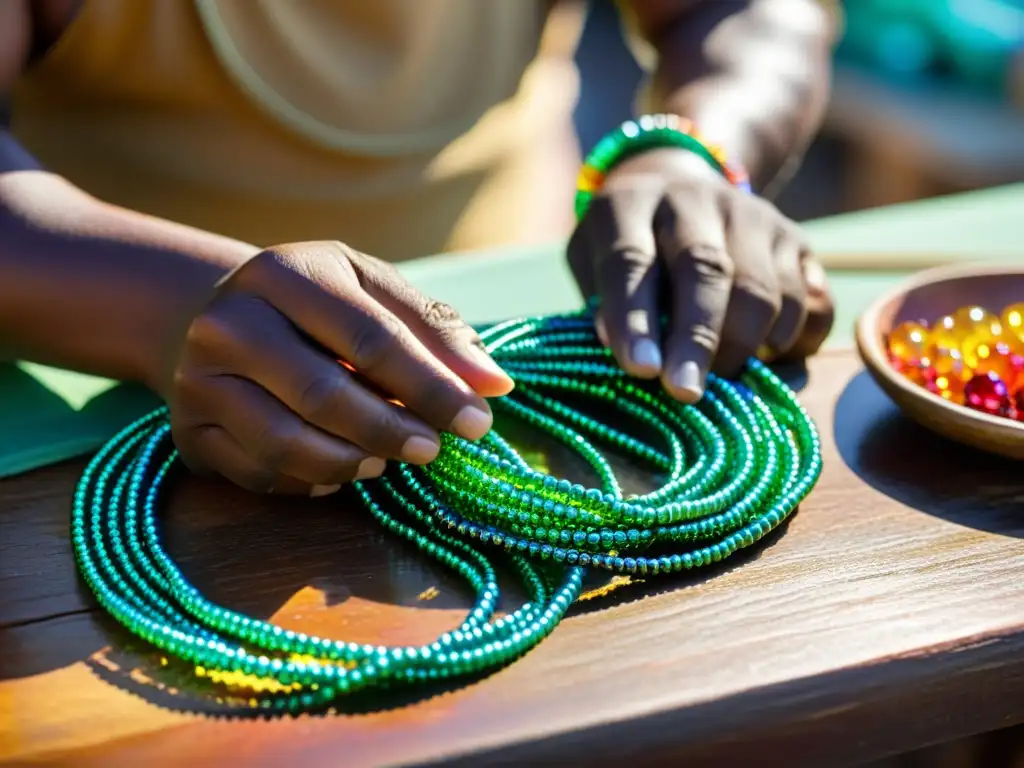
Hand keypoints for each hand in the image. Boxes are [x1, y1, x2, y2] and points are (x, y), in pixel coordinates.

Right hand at [161, 241, 513, 495]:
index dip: (431, 384)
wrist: (218, 318)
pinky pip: (262, 476)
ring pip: (286, 444)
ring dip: (353, 462)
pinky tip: (344, 466)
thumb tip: (494, 384)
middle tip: (435, 450)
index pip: (369, 337)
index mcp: (283, 273)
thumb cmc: (316, 306)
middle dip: (392, 430)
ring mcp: (198, 382)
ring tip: (388, 459)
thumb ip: (434, 331)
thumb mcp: (372, 292)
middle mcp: (228, 323)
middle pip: (322, 394)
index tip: (479, 419)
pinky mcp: (189, 434)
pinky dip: (314, 481)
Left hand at [568, 148, 833, 401]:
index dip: (634, 319)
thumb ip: (606, 308)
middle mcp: (695, 201)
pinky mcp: (797, 241)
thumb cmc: (627, 248)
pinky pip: (813, 304)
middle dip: (697, 339)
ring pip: (766, 291)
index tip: (641, 370)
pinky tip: (767, 362)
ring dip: (744, 349)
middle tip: (686, 392)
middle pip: (707, 270)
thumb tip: (641, 366)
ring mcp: (754, 217)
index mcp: (630, 204)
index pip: (631, 261)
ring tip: (720, 384)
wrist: (677, 185)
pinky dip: (795, 345)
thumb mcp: (592, 263)